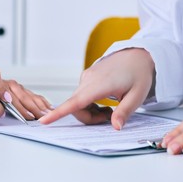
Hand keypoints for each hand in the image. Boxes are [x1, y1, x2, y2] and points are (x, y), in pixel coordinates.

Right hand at [39, 48, 154, 129]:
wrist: (138, 54)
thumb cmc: (139, 73)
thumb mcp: (137, 95)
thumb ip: (125, 112)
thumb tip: (115, 127)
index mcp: (99, 84)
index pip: (75, 102)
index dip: (58, 113)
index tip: (43, 121)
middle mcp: (88, 80)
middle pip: (76, 107)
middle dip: (89, 119)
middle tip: (111, 118)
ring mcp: (86, 78)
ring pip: (78, 103)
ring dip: (90, 112)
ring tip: (110, 111)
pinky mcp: (87, 78)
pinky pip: (81, 97)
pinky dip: (90, 105)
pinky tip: (105, 103)